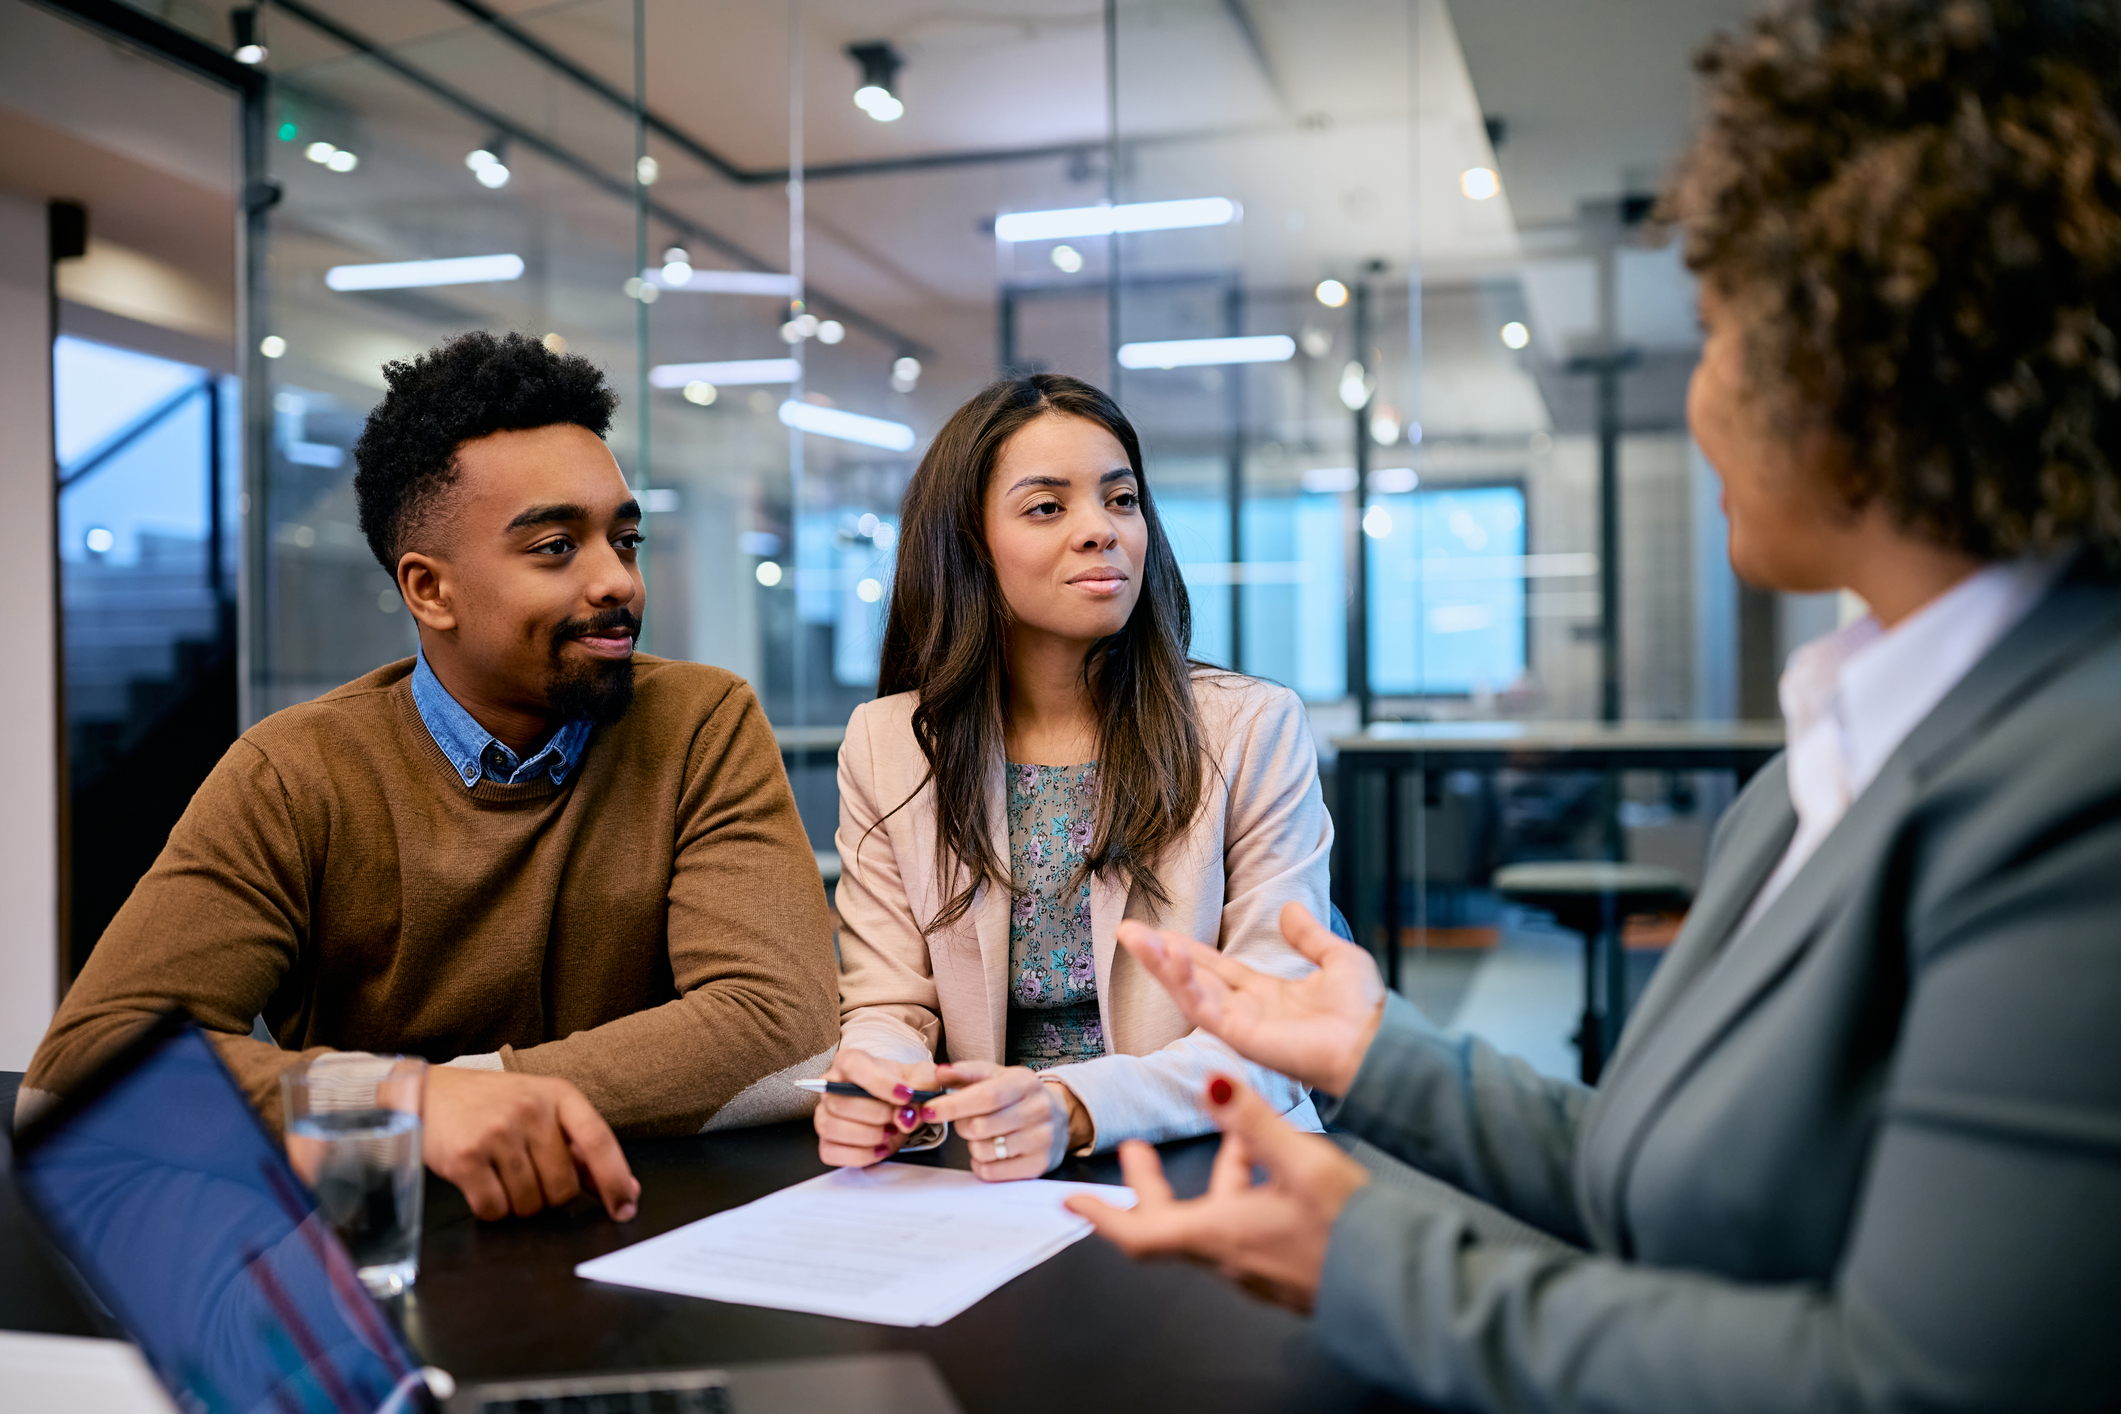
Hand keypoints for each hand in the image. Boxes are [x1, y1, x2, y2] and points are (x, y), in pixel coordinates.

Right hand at [422, 1067, 638, 1222]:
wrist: (431, 1092)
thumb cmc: (494, 1105)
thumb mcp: (543, 1110)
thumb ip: (581, 1149)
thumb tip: (626, 1190)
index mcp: (559, 1095)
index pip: (598, 1140)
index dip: (615, 1180)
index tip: (624, 1209)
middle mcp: (531, 1110)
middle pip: (563, 1187)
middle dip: (549, 1196)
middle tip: (528, 1176)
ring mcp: (498, 1132)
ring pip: (529, 1204)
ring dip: (517, 1203)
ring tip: (501, 1174)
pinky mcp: (466, 1157)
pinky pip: (494, 1209)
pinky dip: (491, 1209)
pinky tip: (482, 1184)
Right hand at [813, 1048, 939, 1168]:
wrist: (898, 1107)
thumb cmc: (901, 1088)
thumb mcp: (920, 1077)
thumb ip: (924, 1085)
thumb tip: (909, 1113)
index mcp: (849, 1062)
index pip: (853, 1066)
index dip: (879, 1082)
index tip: (905, 1095)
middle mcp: (830, 1087)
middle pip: (840, 1102)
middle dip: (876, 1115)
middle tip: (900, 1119)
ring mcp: (823, 1115)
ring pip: (831, 1127)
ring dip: (868, 1136)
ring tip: (890, 1133)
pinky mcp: (825, 1142)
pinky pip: (830, 1152)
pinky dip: (860, 1155)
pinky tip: (880, 1148)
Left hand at [923, 1061, 1085, 1180]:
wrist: (1059, 1117)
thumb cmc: (1018, 1095)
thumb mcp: (997, 1075)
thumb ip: (966, 1073)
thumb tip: (938, 1072)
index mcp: (1025, 1083)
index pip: (986, 1096)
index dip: (953, 1105)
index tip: (928, 1110)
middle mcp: (1038, 1110)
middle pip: (980, 1126)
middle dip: (961, 1125)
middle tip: (966, 1120)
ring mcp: (1041, 1140)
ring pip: (983, 1151)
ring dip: (972, 1145)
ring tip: (984, 1135)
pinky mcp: (1037, 1165)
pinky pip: (992, 1173)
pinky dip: (981, 1163)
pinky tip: (992, 1151)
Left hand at [1065, 1073, 1368, 1312]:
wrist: (1406, 1288)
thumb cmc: (1355, 1233)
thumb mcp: (1303, 1162)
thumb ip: (1254, 1120)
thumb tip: (1213, 1080)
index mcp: (1222, 1235)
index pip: (1140, 1234)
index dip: (1102, 1215)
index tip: (1073, 1200)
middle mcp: (1232, 1258)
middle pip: (1172, 1223)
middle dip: (1152, 1184)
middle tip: (1139, 1150)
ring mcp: (1260, 1268)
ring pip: (1217, 1219)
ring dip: (1216, 1178)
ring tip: (1236, 1135)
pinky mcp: (1287, 1269)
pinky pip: (1249, 1229)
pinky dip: (1246, 1194)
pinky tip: (1277, 1167)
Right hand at [1116, 901, 1385, 1095]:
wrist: (1379, 1043)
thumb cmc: (1366, 1012)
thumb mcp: (1337, 959)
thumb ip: (1308, 937)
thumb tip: (1288, 908)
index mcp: (1265, 995)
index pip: (1215, 968)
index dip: (1185, 950)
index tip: (1156, 931)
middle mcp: (1247, 1012)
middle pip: (1192, 979)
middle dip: (1158, 955)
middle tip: (1127, 930)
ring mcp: (1242, 1027)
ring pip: (1189, 993)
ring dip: (1162, 966)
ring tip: (1137, 938)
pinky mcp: (1242, 1038)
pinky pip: (1205, 1009)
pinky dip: (1184, 983)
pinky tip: (1170, 958)